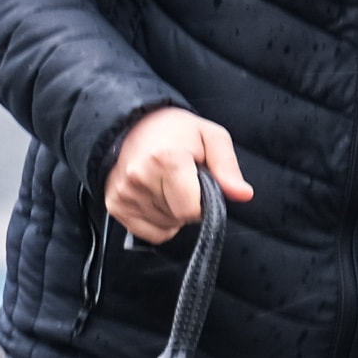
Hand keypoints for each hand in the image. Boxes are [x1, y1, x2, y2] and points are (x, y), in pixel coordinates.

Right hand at [106, 107, 251, 246]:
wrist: (135, 123)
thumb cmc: (177, 132)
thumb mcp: (211, 138)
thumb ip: (228, 167)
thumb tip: (243, 194)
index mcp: (166, 158)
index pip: (191, 210)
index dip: (203, 202)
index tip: (200, 184)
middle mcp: (139, 176)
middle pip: (179, 218)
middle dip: (188, 205)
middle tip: (182, 180)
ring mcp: (124, 192)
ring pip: (165, 226)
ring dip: (173, 212)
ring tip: (166, 184)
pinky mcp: (114, 204)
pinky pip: (150, 233)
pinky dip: (158, 222)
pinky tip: (156, 198)